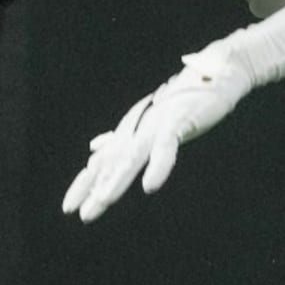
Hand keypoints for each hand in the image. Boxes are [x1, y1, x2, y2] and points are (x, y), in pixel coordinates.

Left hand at [62, 44, 250, 222]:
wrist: (215, 72)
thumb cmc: (185, 100)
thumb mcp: (151, 123)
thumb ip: (123, 137)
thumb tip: (94, 147)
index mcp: (132, 131)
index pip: (103, 160)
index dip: (85, 183)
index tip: (69, 207)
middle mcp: (139, 128)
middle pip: (112, 160)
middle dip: (94, 185)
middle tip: (78, 212)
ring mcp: (158, 123)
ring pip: (133, 154)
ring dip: (118, 178)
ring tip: (104, 200)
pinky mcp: (179, 120)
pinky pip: (166, 146)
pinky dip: (158, 166)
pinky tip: (150, 186)